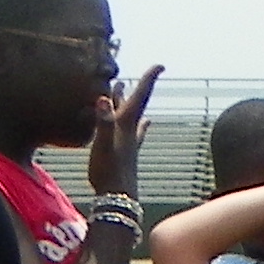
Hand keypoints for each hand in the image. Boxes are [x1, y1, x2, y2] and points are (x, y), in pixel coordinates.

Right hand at [87, 64, 161, 207]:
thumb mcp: (102, 145)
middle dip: (139, 85)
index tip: (161, 65)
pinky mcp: (124, 151)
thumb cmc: (108, 172)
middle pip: (134, 102)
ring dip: (124, 99)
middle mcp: (129, 130)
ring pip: (127, 114)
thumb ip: (103, 122)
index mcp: (125, 125)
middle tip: (149, 71)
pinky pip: (129, 130)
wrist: (118, 198)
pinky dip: (134, 122)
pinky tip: (143, 123)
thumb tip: (102, 99)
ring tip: (122, 87)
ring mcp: (127, 141)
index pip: (140, 97)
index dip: (149, 80)